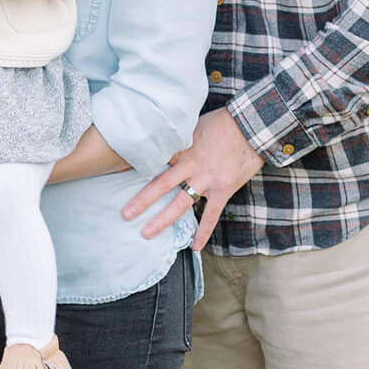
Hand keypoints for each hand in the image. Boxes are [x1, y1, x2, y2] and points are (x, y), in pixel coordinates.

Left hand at [124, 109, 262, 250]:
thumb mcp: (195, 123)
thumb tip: (164, 137)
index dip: (136, 167)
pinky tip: (195, 247)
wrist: (252, 125)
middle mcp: (191, 165)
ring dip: (163, 219)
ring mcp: (207, 179)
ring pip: (180, 203)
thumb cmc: (224, 121)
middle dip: (142, 200)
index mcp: (183, 148)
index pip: (154, 159)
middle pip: (161, 185)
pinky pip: (211, 215)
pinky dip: (203, 232)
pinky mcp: (222, 189)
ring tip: (146, 233)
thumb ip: (180, 136)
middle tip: (125, 214)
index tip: (116, 176)